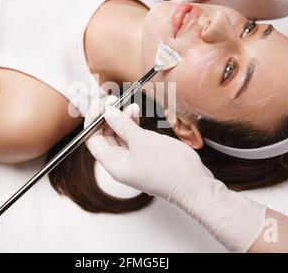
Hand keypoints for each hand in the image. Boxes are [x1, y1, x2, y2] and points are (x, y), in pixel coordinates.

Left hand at [85, 97, 265, 251]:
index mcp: (114, 164)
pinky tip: (137, 115)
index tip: (98, 104)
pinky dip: (133, 126)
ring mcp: (134, 161)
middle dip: (107, 118)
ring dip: (122, 120)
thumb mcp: (142, 141)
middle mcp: (121, 164)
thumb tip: (106, 112)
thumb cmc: (170, 168)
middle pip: (105, 137)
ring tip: (130, 106)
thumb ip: (122, 125)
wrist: (195, 185)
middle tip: (112, 101)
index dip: (92, 120)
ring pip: (120, 136)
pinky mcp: (146, 157)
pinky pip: (133, 139)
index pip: (92, 140)